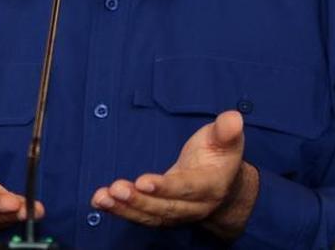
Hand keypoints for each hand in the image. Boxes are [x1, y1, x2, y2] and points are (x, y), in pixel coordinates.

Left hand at [90, 110, 258, 239]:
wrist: (225, 184)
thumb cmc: (220, 155)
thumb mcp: (227, 140)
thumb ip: (227, 130)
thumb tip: (233, 117)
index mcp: (211, 186)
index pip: (187, 188)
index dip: (166, 187)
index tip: (142, 181)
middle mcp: (194, 206)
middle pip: (165, 208)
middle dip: (139, 201)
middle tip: (116, 190)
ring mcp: (177, 214)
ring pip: (150, 216)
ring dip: (125, 209)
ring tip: (102, 198)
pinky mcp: (162, 215)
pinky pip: (141, 217)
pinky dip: (120, 211)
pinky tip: (100, 201)